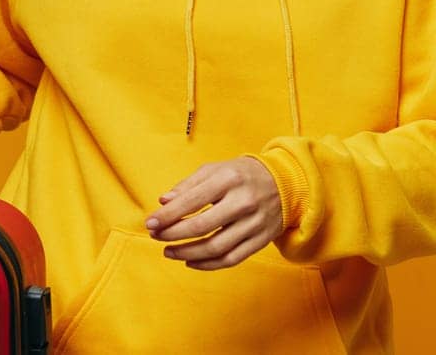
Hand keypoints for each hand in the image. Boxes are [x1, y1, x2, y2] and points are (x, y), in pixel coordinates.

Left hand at [144, 157, 284, 269]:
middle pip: (201, 227)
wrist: (285, 184)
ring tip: (168, 251)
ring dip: (187, 253)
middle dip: (173, 235)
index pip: (191, 202)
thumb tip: (163, 201)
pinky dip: (208, 264)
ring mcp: (254, 224)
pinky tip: (190, 261)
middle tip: (155, 236)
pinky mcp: (261, 240)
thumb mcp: (215, 170)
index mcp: (228, 180)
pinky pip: (231, 259)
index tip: (150, 223)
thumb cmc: (241, 175)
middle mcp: (242, 202)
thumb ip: (188, 185)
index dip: (167, 215)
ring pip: (215, 248)